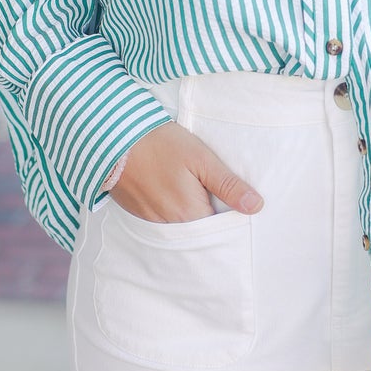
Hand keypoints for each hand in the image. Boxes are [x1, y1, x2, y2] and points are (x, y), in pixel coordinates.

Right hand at [101, 122, 264, 223]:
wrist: (114, 138)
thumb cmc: (161, 144)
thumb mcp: (201, 159)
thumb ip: (228, 185)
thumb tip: (256, 206)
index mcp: (190, 215)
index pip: (221, 231)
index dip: (232, 220)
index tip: (240, 207)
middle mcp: (170, 226)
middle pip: (202, 232)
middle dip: (213, 220)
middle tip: (219, 198)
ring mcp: (152, 222)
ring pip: (183, 228)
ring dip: (193, 216)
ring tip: (197, 194)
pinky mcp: (139, 215)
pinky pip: (165, 223)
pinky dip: (174, 214)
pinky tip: (176, 195)